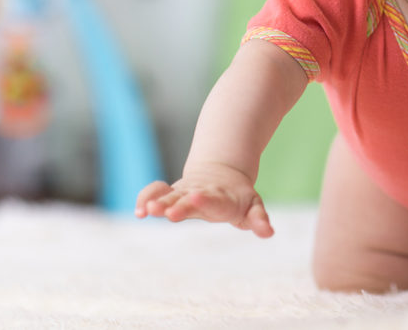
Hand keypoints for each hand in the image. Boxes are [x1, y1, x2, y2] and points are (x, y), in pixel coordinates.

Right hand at [135, 163, 273, 237]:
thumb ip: (258, 220)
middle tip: (168, 212)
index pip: (214, 199)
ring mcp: (184, 193)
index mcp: (222, 198)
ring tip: (146, 210)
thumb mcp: (253, 208)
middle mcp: (200, 193)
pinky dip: (146, 198)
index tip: (196, 197)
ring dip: (158, 202)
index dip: (205, 199)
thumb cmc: (240, 198)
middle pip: (187, 198)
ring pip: (169, 196)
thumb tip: (268, 233)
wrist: (223, 174)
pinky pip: (155, 193)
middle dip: (178, 205)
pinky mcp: (172, 194)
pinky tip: (139, 212)